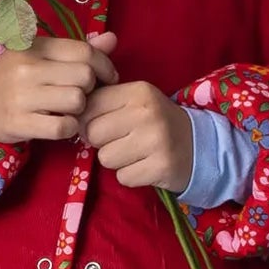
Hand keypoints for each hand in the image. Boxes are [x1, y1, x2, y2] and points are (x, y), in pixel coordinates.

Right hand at [0, 30, 119, 143]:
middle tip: (82, 95)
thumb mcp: (39, 56)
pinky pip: (62, 127)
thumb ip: (77, 49)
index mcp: (35, 46)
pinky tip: (61, 125)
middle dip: (90, 89)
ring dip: (80, 110)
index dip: (104, 66)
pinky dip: (69, 129)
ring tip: (69, 110)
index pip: (85, 51)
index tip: (107, 78)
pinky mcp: (19, 123)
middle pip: (84, 77)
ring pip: (76, 101)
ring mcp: (22, 96)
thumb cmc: (11, 78)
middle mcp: (28, 68)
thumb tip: (112, 39)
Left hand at [80, 72, 194, 190]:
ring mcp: (156, 141)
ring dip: (116, 161)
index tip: (104, 125)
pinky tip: (144, 166)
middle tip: (121, 141)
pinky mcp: (160, 167)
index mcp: (138, 91)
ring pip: (106, 158)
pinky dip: (130, 176)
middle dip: (101, 142)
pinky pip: (123, 177)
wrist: (198, 145)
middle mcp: (147, 113)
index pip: (90, 106)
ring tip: (135, 153)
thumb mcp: (135, 101)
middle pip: (93, 134)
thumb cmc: (156, 122)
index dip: (89, 120)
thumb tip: (70, 117)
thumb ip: (103, 101)